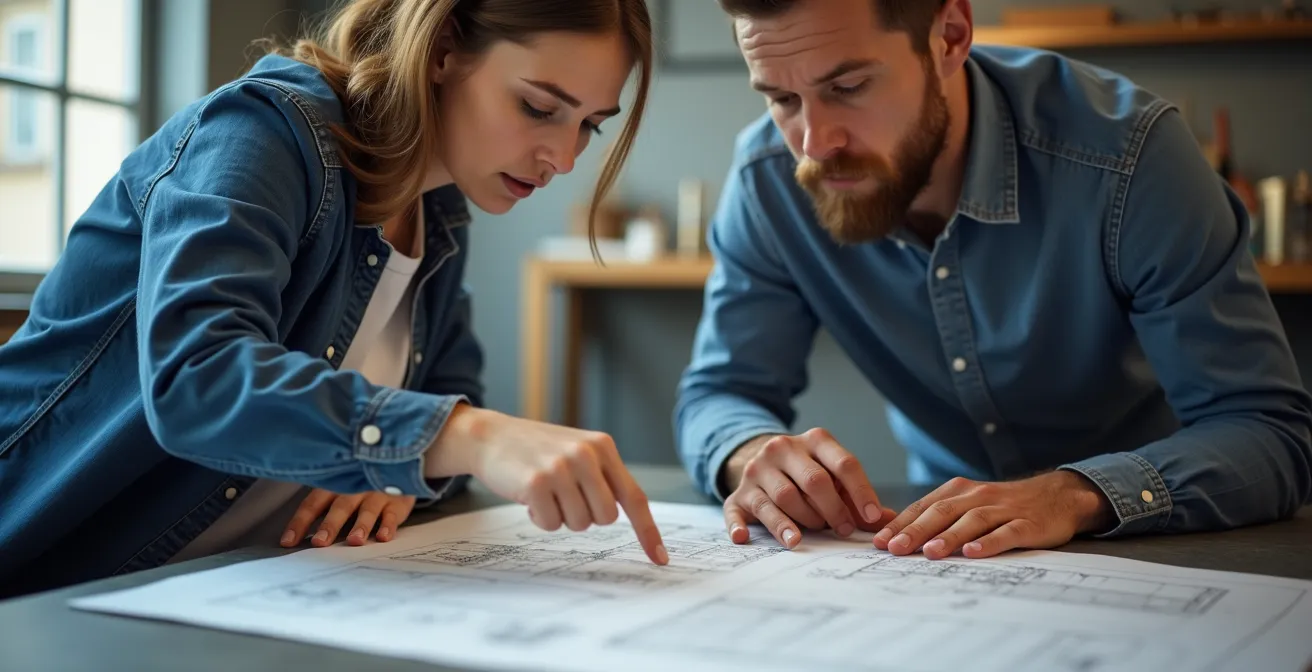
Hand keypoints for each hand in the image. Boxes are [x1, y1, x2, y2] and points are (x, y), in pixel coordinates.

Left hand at [281, 488, 416, 547]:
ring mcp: (377, 493)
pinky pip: (393, 513)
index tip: (288, 541)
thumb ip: (323, 508)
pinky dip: (389, 525)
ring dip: (361, 525)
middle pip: (340, 506)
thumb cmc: (362, 486)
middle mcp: (355, 488)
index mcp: (335, 486)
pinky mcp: (398, 501)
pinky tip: (383, 536)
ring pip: (368, 510)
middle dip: (330, 525)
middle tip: (320, 542)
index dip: (300, 522)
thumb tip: (295, 538)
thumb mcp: (341, 489)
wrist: (398, 465)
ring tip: (354, 541)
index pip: (313, 504)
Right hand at [426, 405, 667, 564]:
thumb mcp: (578, 452)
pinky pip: (551, 525)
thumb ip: (603, 477)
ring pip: (580, 524)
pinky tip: (529, 496)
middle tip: (565, 496)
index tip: (660, 559)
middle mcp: (585, 454)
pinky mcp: (535, 483)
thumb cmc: (538, 451)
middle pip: (606, 518)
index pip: (634, 496)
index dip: (648, 531)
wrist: (492, 435)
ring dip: (561, 516)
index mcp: (602, 446)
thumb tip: (625, 515)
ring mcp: (560, 467)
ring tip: (546, 492)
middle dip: (586, 516)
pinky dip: (540, 518)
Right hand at [722, 428, 896, 548]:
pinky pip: (735, 512)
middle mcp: (782, 449)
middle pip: (814, 481)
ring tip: (810, 535)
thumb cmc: (806, 475)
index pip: (843, 463)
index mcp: (813, 440)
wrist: (762, 463)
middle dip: (834, 510)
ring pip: (783, 498)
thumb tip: (890, 520)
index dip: (861, 492)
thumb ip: (858, 498)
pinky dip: (739, 526)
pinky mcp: (737, 495)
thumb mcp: (833, 477)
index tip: (872, 517)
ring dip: (803, 522)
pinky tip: (744, 539)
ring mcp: (756, 471)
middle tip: (843, 530)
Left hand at [872, 471, 1114, 559]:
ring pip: (971, 521)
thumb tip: (899, 536)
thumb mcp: (969, 504)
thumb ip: (939, 516)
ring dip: (949, 536)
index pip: (923, 507)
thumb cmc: (1004, 506)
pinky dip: (989, 542)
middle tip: (895, 549)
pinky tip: (974, 552)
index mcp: (959, 491)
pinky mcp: (1027, 524)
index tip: (879, 541)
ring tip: (929, 552)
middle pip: (942, 512)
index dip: (901, 523)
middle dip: (916, 531)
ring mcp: (1003, 509)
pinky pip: (1006, 533)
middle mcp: (978, 496)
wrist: (1058, 496)